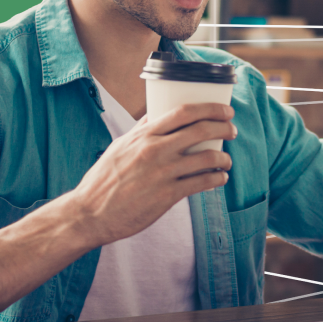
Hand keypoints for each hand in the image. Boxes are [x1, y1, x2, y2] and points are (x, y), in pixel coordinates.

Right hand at [72, 102, 235, 246]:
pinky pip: (201, 183)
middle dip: (223, 126)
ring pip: (207, 158)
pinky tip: (219, 179)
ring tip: (226, 160)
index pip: (183, 112)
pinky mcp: (167, 196)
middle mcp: (155, 150)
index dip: (210, 108)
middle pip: (200, 130)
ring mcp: (163, 173)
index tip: (224, 110)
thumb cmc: (103, 179)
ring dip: (223, 158)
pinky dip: (216, 179)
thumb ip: (140, 130)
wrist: (90, 213)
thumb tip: (155, 114)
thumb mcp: (120, 146)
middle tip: (232, 129)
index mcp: (144, 135)